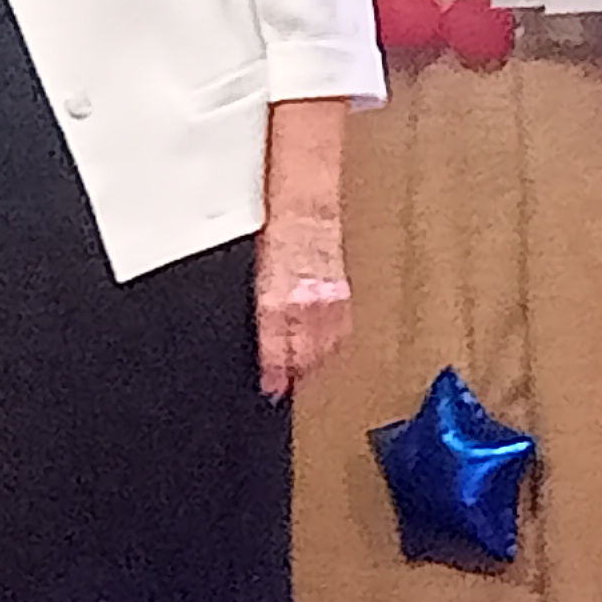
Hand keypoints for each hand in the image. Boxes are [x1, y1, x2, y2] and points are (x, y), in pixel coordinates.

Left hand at [254, 214, 352, 401]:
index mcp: (277, 300)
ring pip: (324, 345)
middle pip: (302, 353)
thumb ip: (263, 316)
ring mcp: (327, 300)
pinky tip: (326, 347)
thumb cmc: (277, 237)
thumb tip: (265, 345)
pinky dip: (332, 342)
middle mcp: (304, 303)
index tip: (271, 389)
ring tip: (304, 372)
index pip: (277, 349)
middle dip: (294, 373)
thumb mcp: (257, 279)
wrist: (306, 211)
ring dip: (313, 361)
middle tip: (286, 387)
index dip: (274, 374)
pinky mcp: (343, 294)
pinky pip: (340, 328)